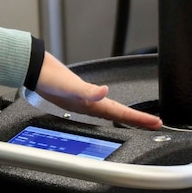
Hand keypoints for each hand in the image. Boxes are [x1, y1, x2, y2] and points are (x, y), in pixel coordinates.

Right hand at [34, 53, 162, 128]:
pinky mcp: (80, 94)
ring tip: (139, 118)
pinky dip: (112, 105)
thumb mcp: (70, 86)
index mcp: (91, 106)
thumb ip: (87, 91)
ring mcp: (85, 101)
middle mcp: (90, 106)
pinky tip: (112, 102)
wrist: (35, 69)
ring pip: (111, 112)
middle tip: (154, 123)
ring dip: (126, 116)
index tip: (156, 123)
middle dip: (137, 121)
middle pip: (119, 116)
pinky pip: (102, 102)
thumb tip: (104, 92)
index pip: (121, 115)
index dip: (139, 119)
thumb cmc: (49, 79)